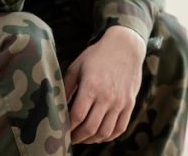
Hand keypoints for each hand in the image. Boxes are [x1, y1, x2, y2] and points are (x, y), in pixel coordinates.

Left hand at [64, 26, 146, 144]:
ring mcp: (120, 101)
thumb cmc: (97, 56)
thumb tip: (57, 106)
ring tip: (84, 138)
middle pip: (90, 127)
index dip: (68, 127)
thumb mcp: (77, 67)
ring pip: (105, 132)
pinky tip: (100, 135)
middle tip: (70, 138)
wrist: (125, 46)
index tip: (62, 130)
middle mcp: (107, 96)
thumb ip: (66, 87)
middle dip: (78, 137)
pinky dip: (109, 136)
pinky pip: (120, 128)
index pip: (77, 115)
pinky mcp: (130, 103)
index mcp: (91, 86)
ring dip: (92, 140)